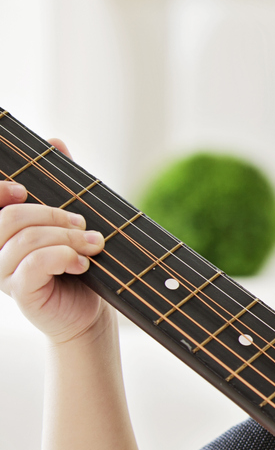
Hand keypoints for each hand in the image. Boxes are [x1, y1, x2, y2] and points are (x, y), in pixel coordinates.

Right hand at [0, 139, 108, 343]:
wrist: (89, 308)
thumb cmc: (77, 262)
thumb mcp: (70, 220)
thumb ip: (60, 184)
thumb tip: (54, 141)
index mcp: (2, 229)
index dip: (0, 190)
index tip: (24, 189)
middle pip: (11, 217)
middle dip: (54, 215)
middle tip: (83, 225)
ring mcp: (1, 271)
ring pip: (26, 240)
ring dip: (67, 238)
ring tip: (91, 246)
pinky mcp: (18, 291)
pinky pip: (34, 264)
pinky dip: (64, 257)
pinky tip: (81, 263)